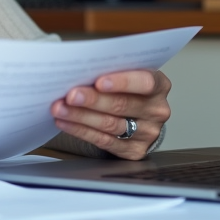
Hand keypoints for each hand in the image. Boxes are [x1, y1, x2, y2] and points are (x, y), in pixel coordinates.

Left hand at [50, 69, 171, 159]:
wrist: (139, 116)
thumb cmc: (127, 87)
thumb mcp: (127, 73)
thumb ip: (111, 70)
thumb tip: (79, 68)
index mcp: (159, 85)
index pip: (145, 82)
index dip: (122, 82)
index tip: (99, 81)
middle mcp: (157, 110)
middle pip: (122, 105)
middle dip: (93, 100)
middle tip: (70, 95)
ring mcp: (147, 133)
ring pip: (110, 125)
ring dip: (81, 116)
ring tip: (60, 109)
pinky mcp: (134, 151)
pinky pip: (104, 141)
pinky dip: (81, 130)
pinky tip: (64, 122)